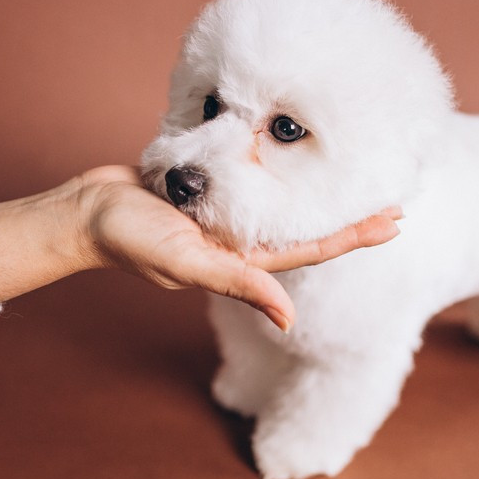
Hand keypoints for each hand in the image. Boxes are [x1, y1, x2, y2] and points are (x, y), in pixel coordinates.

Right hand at [0, 165, 400, 330]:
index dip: (352, 236)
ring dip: (314, 191)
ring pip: (278, 203)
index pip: (309, 249)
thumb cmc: (129, 239)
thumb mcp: (185, 261)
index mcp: (239, 257)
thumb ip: (237, 283)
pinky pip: (247, 184)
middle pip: (303, 226)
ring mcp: (221, 215)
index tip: (392, 221)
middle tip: (390, 194)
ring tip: (350, 173)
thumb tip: (291, 319)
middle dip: (346, 213)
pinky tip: (290, 159)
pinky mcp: (204, 192)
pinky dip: (273, 174)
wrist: (86, 212)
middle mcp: (237, 238)